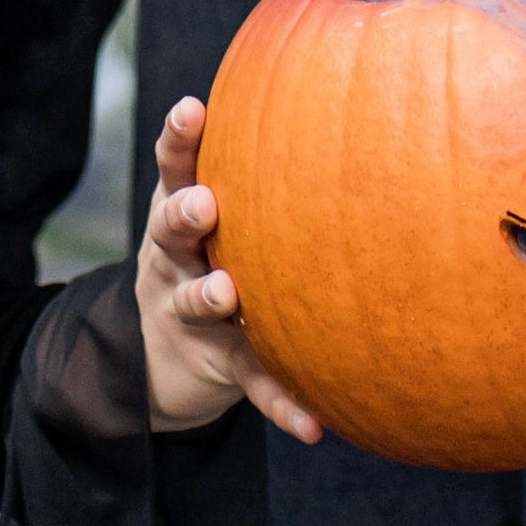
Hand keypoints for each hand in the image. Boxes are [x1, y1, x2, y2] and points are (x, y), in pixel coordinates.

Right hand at [136, 95, 323, 442]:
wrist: (165, 355)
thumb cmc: (217, 257)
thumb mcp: (224, 215)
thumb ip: (266, 171)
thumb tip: (361, 100)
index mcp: (184, 214)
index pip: (176, 167)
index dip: (180, 139)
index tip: (191, 109)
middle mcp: (178, 259)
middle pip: (171, 229)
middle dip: (184, 214)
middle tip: (204, 204)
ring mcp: (190, 313)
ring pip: (196, 302)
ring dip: (211, 297)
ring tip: (226, 295)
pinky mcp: (219, 365)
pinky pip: (253, 383)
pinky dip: (281, 404)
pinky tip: (312, 426)